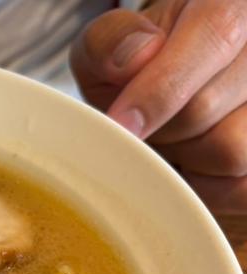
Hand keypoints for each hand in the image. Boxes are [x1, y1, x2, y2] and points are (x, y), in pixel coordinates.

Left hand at [71, 0, 246, 213]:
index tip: (121, 122)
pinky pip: (240, 187)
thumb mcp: (108, 47)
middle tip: (148, 125)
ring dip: (185, 158)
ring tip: (175, 139)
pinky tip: (196, 163)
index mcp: (232, 2)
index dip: (161, 86)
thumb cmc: (138, 72)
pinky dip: (207, 187)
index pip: (217, 31)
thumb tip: (136, 57)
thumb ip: (108, 41)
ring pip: (232, 151)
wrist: (166, 97)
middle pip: (208, 106)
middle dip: (161, 128)